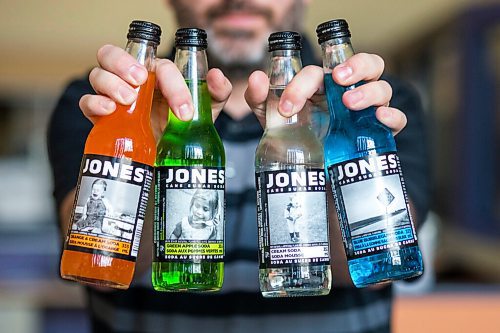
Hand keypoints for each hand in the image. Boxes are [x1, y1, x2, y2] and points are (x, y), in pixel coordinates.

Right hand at [79, 44, 231, 140]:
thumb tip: (216, 76)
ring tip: (128, 99)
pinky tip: (109, 109)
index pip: (160, 66)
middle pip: (113, 54)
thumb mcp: (207, 111)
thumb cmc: (185, 127)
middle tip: (140, 80)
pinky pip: (87, 102)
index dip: (173, 84)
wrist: (170, 157)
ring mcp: (114, 97)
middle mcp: (132, 81)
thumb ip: (217, 93)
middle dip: (124, 63)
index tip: (184, 110)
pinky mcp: (102, 117)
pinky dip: (94, 102)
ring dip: (111, 82)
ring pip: (98, 74)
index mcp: (157, 75)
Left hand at [245, 53, 405, 135]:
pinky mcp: (378, 134)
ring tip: (349, 103)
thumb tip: (258, 78)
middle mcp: (349, 92)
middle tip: (338, 77)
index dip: (303, 83)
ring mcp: (366, 112)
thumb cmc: (293, 140)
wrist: (307, 176)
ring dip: (369, 91)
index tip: (287, 107)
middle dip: (356, 65)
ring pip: (383, 87)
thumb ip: (260, 99)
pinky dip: (392, 115)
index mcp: (323, 85)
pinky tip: (379, 117)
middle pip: (367, 64)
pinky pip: (396, 119)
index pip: (320, 71)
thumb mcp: (272, 120)